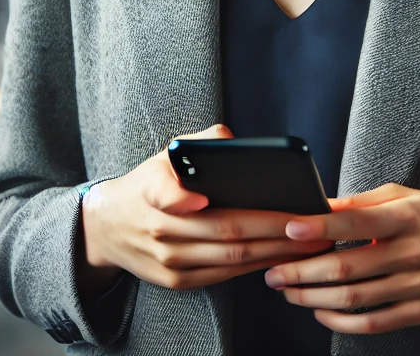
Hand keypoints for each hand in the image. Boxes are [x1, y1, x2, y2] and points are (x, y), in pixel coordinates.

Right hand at [79, 124, 332, 290]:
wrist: (108, 228)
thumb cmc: (148, 183)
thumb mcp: (162, 156)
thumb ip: (197, 142)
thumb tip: (230, 138)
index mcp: (151, 190)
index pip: (162, 192)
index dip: (182, 197)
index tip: (204, 198)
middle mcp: (159, 229)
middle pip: (223, 229)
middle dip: (274, 228)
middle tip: (311, 222)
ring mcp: (168, 261)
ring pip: (230, 257)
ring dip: (275, 251)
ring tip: (311, 241)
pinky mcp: (176, 281)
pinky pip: (224, 274)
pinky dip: (256, 265)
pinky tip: (283, 255)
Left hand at [262, 183, 419, 333]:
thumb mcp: (402, 196)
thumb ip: (360, 204)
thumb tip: (318, 207)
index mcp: (407, 216)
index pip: (357, 223)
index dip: (321, 227)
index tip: (290, 229)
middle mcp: (414, 251)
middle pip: (349, 269)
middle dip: (304, 273)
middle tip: (275, 272)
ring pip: (357, 299)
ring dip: (314, 298)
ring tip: (289, 291)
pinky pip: (376, 323)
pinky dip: (342, 321)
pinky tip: (321, 311)